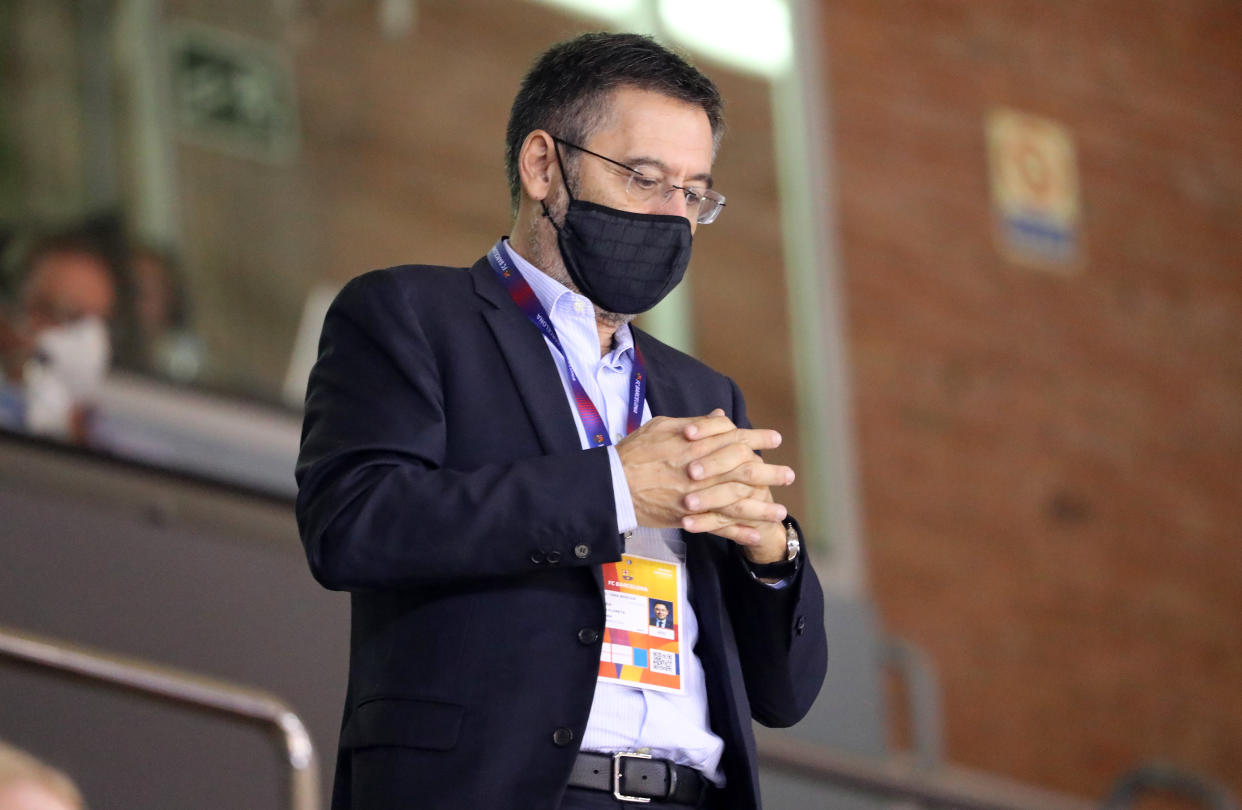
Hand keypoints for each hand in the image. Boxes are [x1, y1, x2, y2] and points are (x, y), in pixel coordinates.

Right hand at [616, 409, 794, 544]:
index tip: (775, 438)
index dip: (757, 437)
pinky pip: (718, 527)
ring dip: (760, 508)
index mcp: (695, 444)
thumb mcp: (662, 426)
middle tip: (789, 475)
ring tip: (780, 512)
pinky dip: (738, 532)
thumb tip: (719, 417)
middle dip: (768, 473)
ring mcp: (695, 496)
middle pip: (742, 471)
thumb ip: (695, 423)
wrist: (612, 484)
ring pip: (736, 502)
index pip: (734, 437)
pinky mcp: (687, 517)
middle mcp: (700, 469)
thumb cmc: (634, 452)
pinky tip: (756, 535)